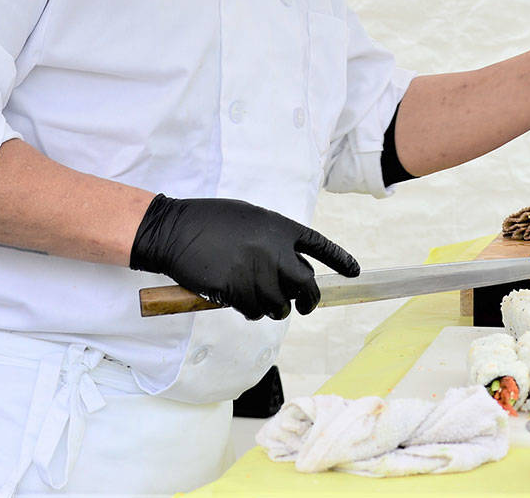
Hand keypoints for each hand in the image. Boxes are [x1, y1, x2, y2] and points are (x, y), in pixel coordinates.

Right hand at [129, 195, 359, 320]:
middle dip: (309, 300)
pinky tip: (243, 304)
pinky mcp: (236, 291)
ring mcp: (256, 272)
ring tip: (264, 302)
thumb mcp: (251, 218)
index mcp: (281, 228)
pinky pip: (255, 312)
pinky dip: (253, 312)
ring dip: (276, 309)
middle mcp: (274, 251)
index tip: (354, 272)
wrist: (175, 230)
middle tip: (306, 306)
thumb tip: (287, 264)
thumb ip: (273, 238)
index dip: (340, 260)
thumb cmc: (210, 220)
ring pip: (280, 305)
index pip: (320, 246)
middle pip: (307, 285)